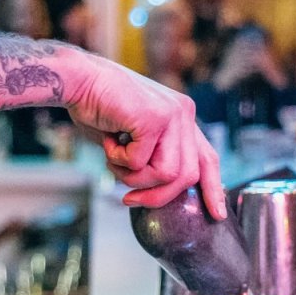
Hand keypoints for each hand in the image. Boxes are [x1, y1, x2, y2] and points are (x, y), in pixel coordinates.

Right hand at [61, 52, 226, 217]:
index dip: (212, 188)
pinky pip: (139, 162)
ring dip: (133, 178)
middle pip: (187, 175)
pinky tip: (108, 139)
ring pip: (167, 174)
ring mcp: (172, 115)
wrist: (77, 80)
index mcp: (182, 116)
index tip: (218, 213)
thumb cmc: (98, 108)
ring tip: (113, 159)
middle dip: (157, 196)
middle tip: (129, 200)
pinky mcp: (154, 119)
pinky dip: (117, 160)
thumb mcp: (132, 137)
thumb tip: (158, 191)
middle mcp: (183, 113)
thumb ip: (151, 157)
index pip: (206, 157)